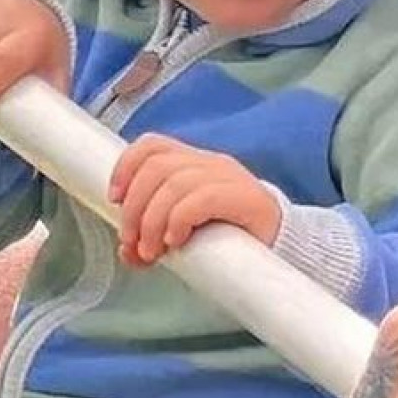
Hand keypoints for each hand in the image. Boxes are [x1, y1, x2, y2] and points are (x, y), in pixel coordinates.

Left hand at [109, 134, 279, 264]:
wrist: (283, 247)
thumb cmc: (231, 237)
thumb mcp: (185, 231)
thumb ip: (154, 237)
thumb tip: (127, 252)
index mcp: (195, 163)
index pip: (152, 145)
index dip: (125, 167)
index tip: (113, 200)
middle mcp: (211, 163)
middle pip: (156, 167)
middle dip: (134, 208)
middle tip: (133, 243)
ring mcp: (229, 177)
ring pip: (174, 185)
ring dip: (152, 221)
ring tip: (153, 251)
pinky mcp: (245, 198)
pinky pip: (201, 199)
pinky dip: (179, 221)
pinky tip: (177, 242)